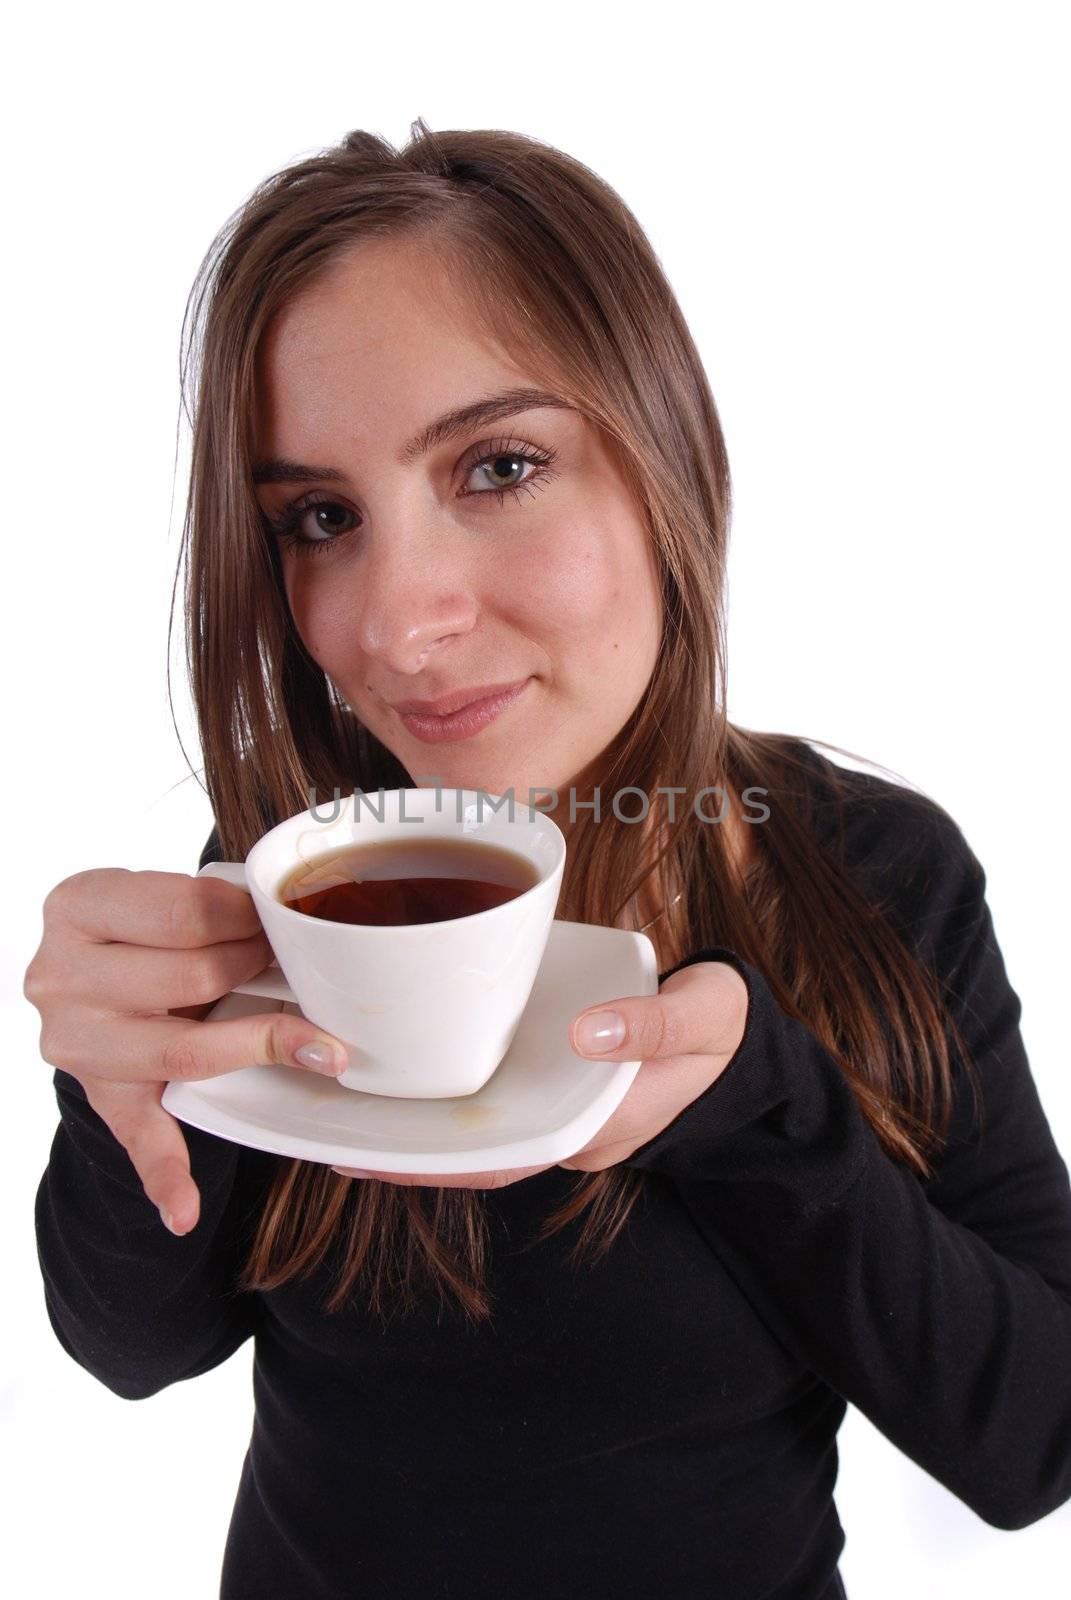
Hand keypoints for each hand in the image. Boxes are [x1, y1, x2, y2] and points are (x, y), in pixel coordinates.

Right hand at [23, 868, 353, 1235]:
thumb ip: (208, 906)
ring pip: (187, 1048)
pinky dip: (167, 1179)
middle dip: (257, 967)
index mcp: (77, 906)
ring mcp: (77, 1044)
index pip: (184, 912)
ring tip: (297, 1032)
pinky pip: (140, 1140)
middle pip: (195, 976)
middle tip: (286, 964)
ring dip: (256, 1042)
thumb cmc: (143, 933)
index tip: (279, 921)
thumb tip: (293, 920)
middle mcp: (61, 977)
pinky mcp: (102, 1098)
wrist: (95, 981)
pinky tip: (185, 1210)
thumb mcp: (154, 899)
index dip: (247, 918)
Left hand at [331, 961, 749, 1188]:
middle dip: (406, 1155)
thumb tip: (588, 1034)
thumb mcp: (702, 1018)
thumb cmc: (718, 1026)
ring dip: (418, 1124)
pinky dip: (447, 1089)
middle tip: (329, 1142)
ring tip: (344, 1111)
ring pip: (476, 1127)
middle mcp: (566, 1127)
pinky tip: (404, 1069)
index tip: (377, 1163)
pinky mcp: (552, 1080)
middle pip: (473, 1154)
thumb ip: (652, 1026)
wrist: (734, 1029)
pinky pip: (491, 1096)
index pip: (504, 1159)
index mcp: (597, 1125)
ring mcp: (556, 1107)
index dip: (437, 1165)